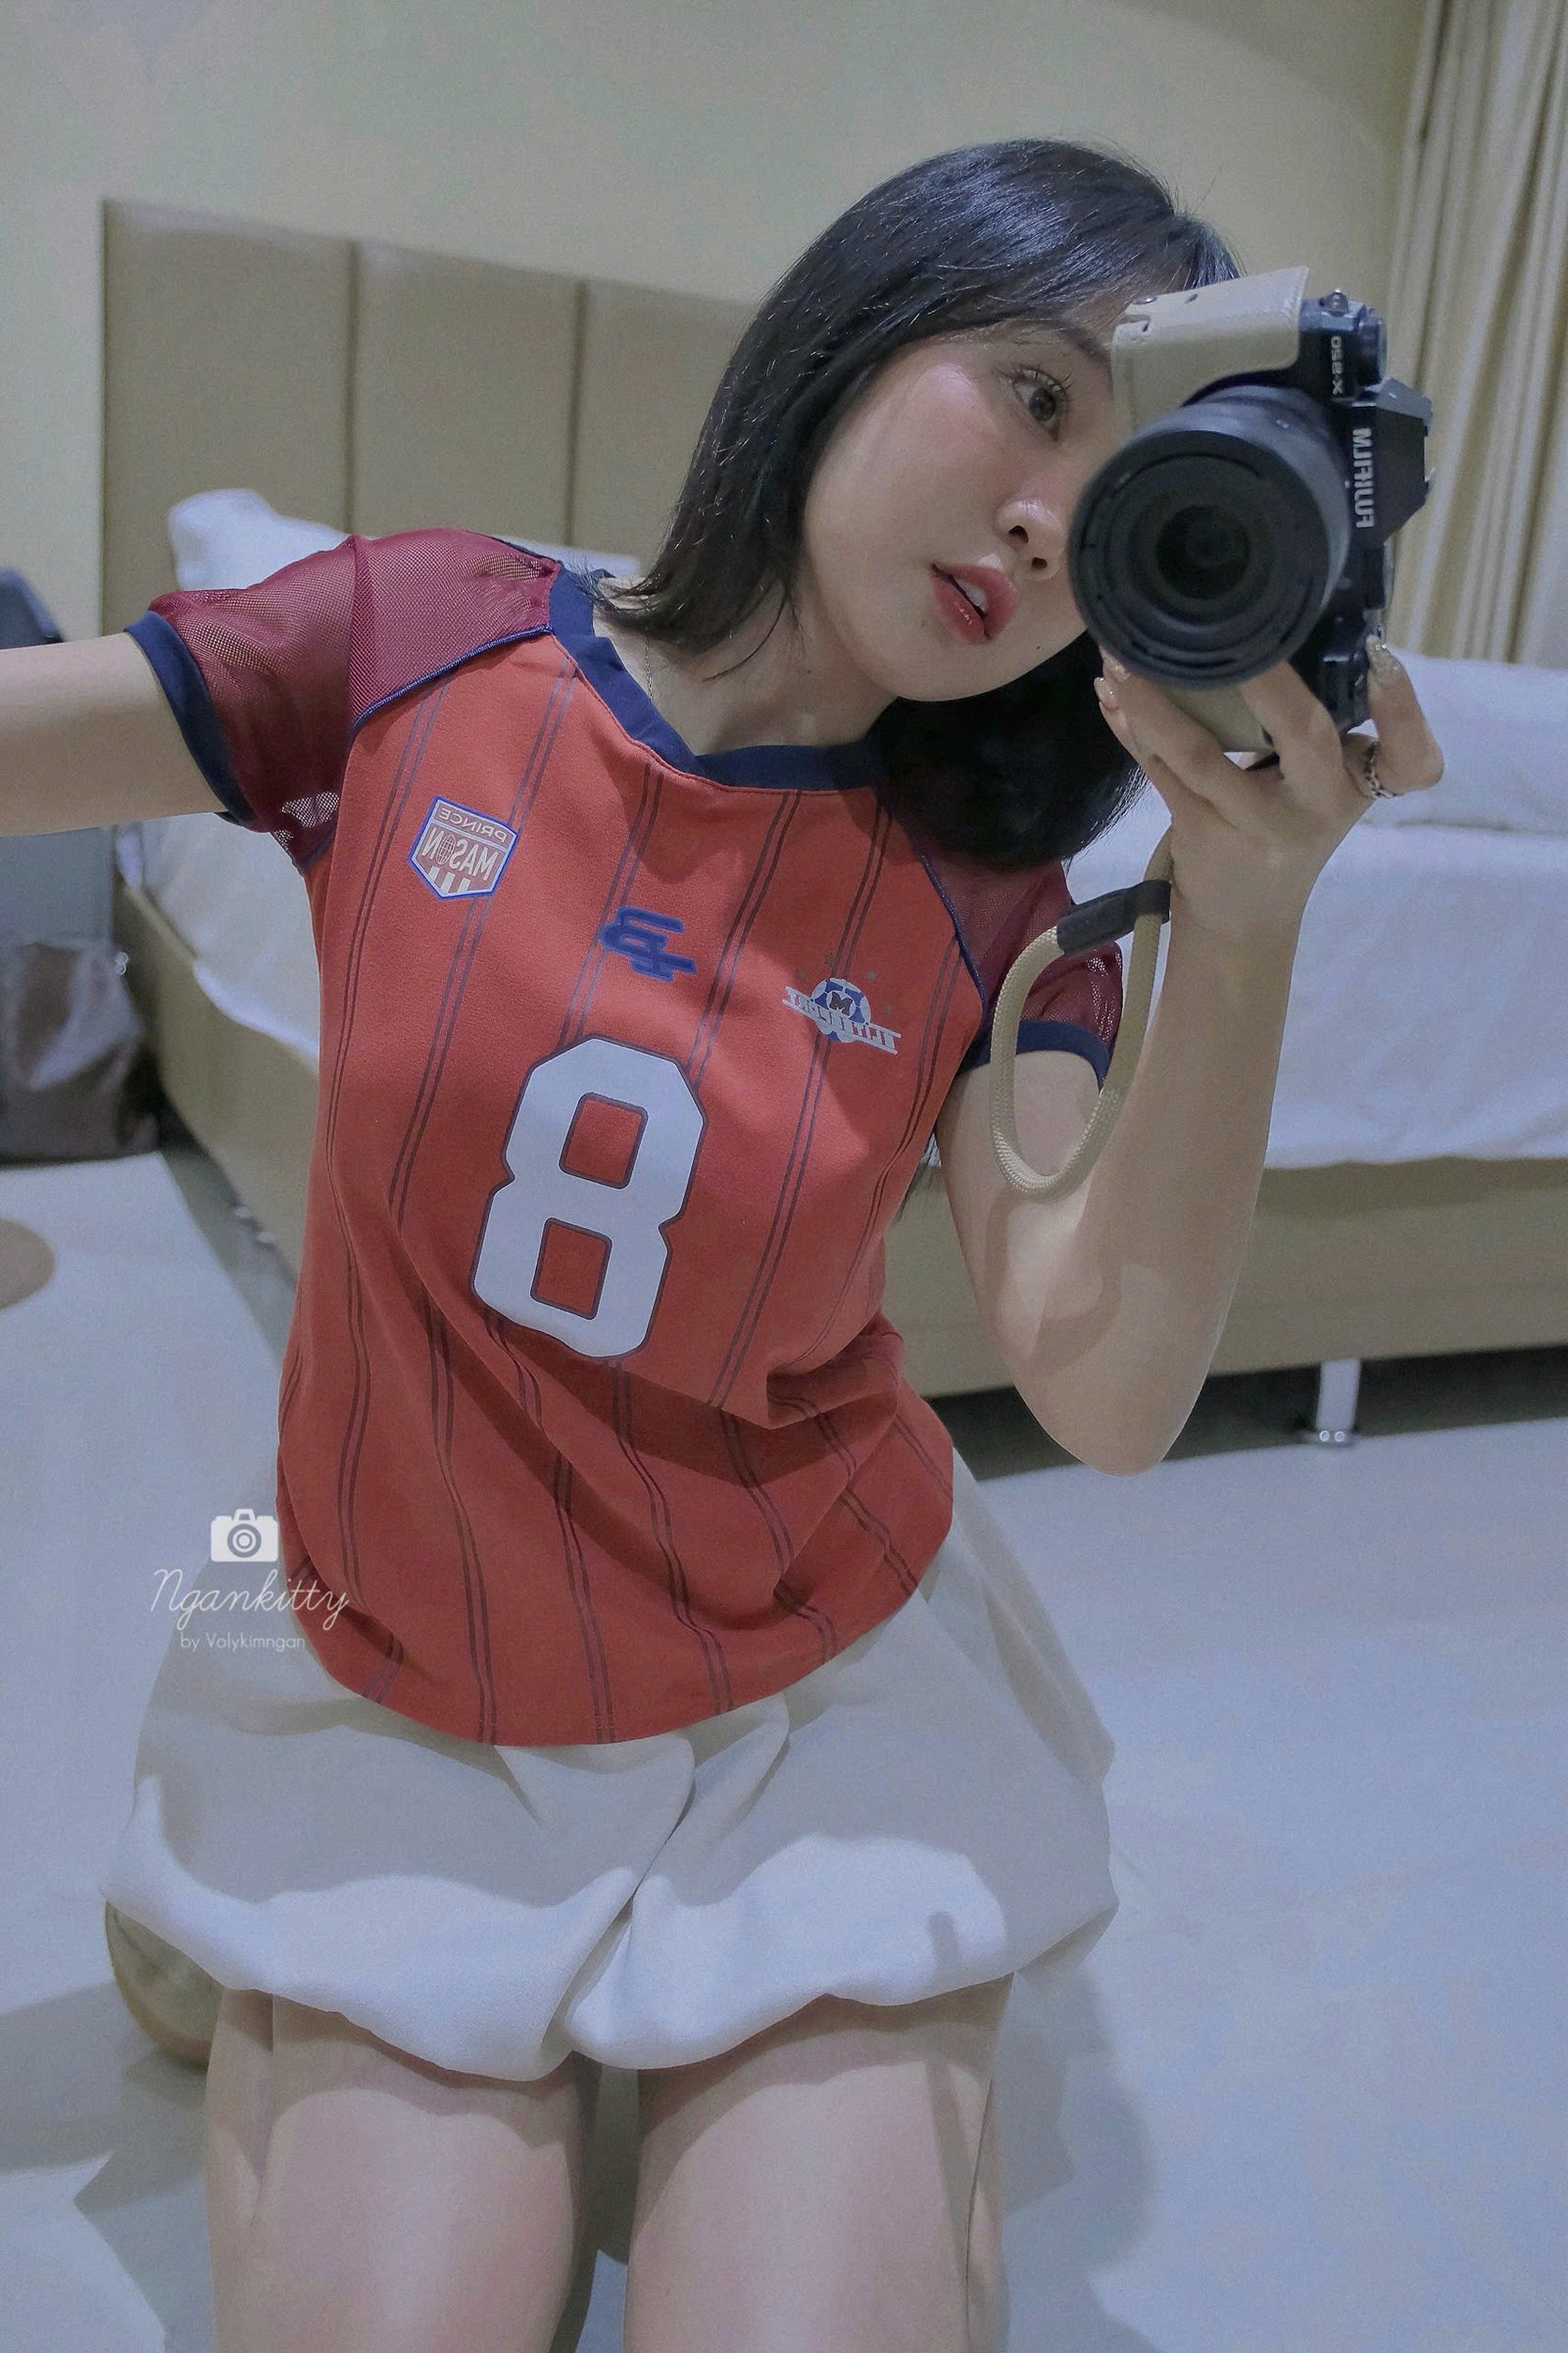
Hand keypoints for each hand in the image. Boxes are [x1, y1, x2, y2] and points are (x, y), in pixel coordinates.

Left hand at [1092, 645, 1446, 945]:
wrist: (1244, 920)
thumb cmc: (1281, 827)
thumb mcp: (1315, 785)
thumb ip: (1303, 724)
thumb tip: (1258, 623)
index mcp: (1356, 783)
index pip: (1410, 758)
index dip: (1404, 708)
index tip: (1384, 659)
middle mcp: (1317, 806)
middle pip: (1300, 730)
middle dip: (1260, 674)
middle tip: (1217, 624)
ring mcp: (1257, 826)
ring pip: (1201, 752)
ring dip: (1156, 700)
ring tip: (1123, 655)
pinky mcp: (1203, 837)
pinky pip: (1162, 771)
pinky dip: (1133, 729)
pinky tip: (1111, 697)